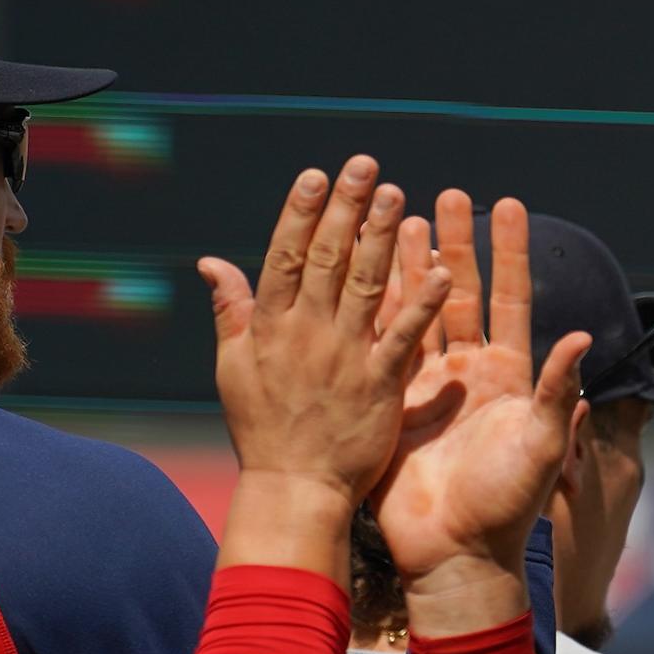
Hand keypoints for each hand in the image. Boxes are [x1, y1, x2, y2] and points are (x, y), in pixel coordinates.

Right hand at [197, 156, 444, 527]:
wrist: (294, 489)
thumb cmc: (262, 429)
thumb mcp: (233, 368)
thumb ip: (230, 311)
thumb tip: (211, 261)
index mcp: (270, 327)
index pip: (284, 256)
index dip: (300, 213)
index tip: (316, 175)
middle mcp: (307, 334)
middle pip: (327, 260)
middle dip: (346, 209)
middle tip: (365, 165)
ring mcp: (345, 358)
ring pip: (366, 286)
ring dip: (384, 239)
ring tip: (399, 195)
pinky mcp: (379, 386)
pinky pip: (404, 338)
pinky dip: (422, 305)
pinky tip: (442, 272)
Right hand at [377, 192, 590, 604]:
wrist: (456, 553)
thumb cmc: (509, 504)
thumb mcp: (542, 445)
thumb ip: (559, 392)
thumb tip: (581, 334)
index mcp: (509, 377)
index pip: (511, 299)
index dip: (510, 253)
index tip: (508, 204)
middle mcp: (468, 373)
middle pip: (461, 294)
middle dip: (456, 244)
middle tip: (447, 195)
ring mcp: (427, 387)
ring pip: (416, 312)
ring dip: (410, 266)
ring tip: (402, 217)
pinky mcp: (391, 406)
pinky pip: (383, 348)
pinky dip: (376, 309)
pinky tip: (364, 271)